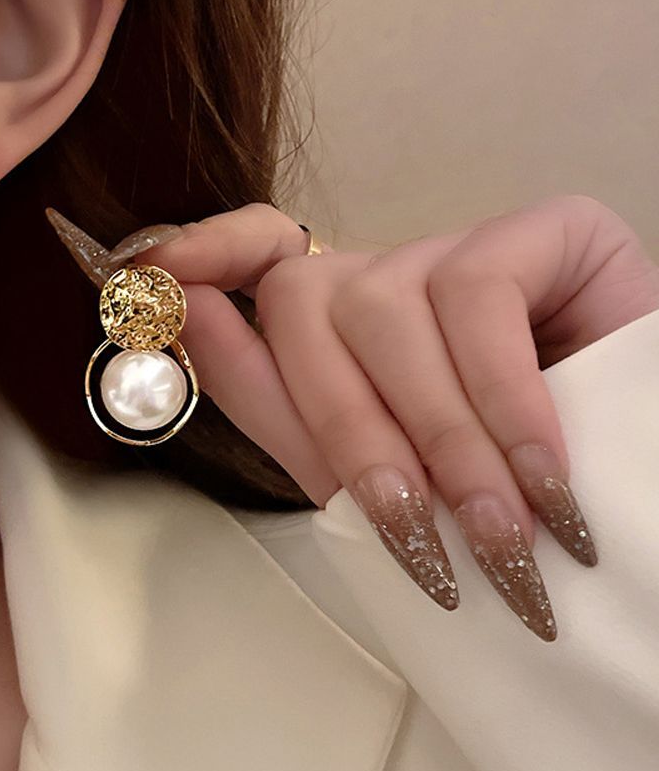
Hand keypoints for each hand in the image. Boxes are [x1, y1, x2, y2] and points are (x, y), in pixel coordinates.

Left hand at [105, 195, 658, 640]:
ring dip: (439, 439)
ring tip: (498, 532)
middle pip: (303, 306)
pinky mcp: (545, 232)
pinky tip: (545, 474)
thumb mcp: (373, 477)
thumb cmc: (496, 501)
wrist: (631, 506)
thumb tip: (190, 316)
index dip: (207, 249)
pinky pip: (477, 299)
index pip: (255, 257)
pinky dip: (503, 401)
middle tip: (421, 539)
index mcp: (339, 328)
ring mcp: (460, 247)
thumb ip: (281, 408)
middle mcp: (386, 276)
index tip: (159, 271)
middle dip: (353, 434)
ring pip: (386, 311)